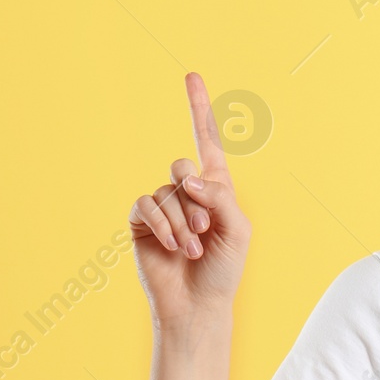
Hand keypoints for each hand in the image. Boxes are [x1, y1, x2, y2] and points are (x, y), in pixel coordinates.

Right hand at [128, 72, 250, 325]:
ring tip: (192, 251)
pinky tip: (173, 248)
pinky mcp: (141, 221)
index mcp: (216, 188)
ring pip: (167, 193)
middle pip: (183, 166)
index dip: (198, 108)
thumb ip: (220, 197)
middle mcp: (187, 192)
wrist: (198, 304)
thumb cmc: (224, 269)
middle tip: (205, 231)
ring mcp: (163, 206)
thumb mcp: (238, 229)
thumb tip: (188, 178)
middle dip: (196, 200)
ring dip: (182, 224)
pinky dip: (162, 225)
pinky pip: (146, 205)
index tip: (191, 75)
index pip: (207, 141)